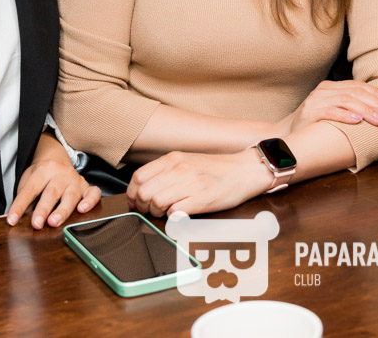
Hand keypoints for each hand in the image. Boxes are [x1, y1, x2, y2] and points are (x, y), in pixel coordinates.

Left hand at [7, 139, 101, 228]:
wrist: (56, 160)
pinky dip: (90, 201)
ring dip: (62, 210)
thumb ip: (22, 201)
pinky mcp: (87, 187)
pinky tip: (82, 210)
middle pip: (51, 192)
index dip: (20, 205)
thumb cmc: (40, 177)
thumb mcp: (28, 183)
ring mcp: (75, 180)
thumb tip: (7, 220)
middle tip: (36, 224)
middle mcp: (61, 174)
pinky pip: (93, 192)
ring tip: (54, 222)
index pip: (30, 189)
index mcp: (43, 171)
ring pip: (71, 195)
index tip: (12, 220)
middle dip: (43, 209)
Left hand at [127, 150, 268, 217]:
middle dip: (143, 207)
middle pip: (143, 193)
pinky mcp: (202, 199)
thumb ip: (165, 172)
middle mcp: (179, 169)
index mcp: (173, 159)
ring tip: (166, 212)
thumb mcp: (187, 161)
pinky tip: (180, 214)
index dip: (132, 195)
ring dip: (157, 213)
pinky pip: (175, 212)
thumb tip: (142, 189)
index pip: (138, 178)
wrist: (245, 170)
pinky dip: (173, 217)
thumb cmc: (217, 169)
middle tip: (151, 211)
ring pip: (156, 203)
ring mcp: (191, 184)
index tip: (135, 203)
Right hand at [279, 80, 377, 134]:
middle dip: (377, 104)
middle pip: (356, 92)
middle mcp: (323, 90)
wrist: (285, 136)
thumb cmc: (313, 126)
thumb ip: (349, 107)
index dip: (377, 94)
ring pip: (346, 100)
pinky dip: (346, 115)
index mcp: (331, 87)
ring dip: (366, 111)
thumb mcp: (332, 112)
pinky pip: (331, 111)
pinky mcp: (308, 113)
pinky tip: (358, 121)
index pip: (358, 86)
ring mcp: (315, 100)